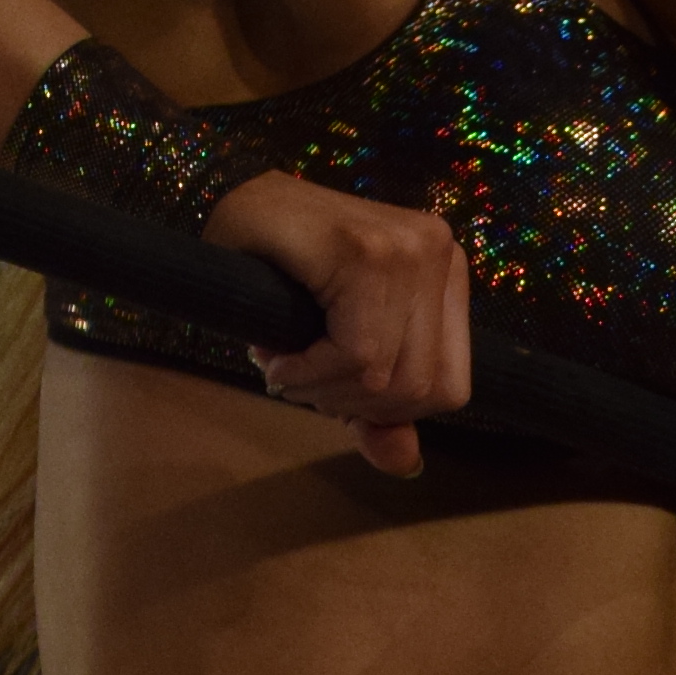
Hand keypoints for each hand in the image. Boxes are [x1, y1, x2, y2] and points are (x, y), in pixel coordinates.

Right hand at [207, 168, 472, 474]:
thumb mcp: (340, 350)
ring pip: (388, 376)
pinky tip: (276, 356)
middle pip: (423, 389)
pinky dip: (308, 372)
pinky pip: (356, 354)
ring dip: (322, 390)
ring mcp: (409, 249)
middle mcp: (439, 252)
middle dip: (350, 404)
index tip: (334, 390)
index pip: (450, 386)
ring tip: (284, 365)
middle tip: (300, 379)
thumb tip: (406, 464)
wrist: (225, 210)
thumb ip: (376, 408)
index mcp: (445, 273)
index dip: (389, 410)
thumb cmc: (280, 273)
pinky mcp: (367, 252)